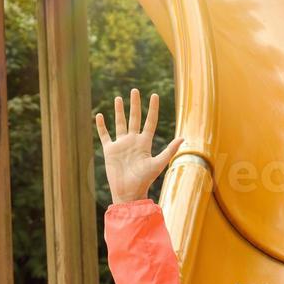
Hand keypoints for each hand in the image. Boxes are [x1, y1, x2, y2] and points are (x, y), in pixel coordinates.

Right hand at [96, 89, 183, 203]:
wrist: (128, 192)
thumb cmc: (144, 181)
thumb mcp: (158, 164)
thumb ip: (169, 151)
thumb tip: (183, 138)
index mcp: (145, 143)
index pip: (150, 122)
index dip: (152, 109)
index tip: (154, 95)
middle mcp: (133, 141)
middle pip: (135, 118)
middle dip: (135, 104)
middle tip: (135, 90)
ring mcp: (121, 145)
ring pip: (120, 123)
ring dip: (119, 111)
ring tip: (118, 98)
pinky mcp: (110, 150)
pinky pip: (105, 135)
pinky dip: (102, 126)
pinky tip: (100, 116)